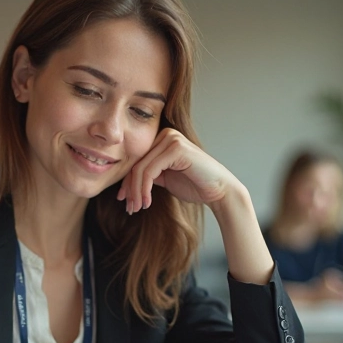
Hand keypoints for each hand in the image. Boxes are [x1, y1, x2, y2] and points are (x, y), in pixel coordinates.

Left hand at [117, 128, 237, 213]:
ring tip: (136, 208)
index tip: (123, 201)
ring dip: (136, 192)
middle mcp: (166, 135)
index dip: (127, 182)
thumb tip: (125, 184)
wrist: (219, 191)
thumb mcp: (164, 178)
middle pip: (136, 164)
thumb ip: (148, 175)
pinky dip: (145, 189)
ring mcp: (171, 139)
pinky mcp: (176, 148)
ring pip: (141, 168)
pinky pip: (150, 171)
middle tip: (129, 207)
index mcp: (162, 139)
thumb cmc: (194, 185)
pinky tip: (147, 202)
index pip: (137, 161)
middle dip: (130, 189)